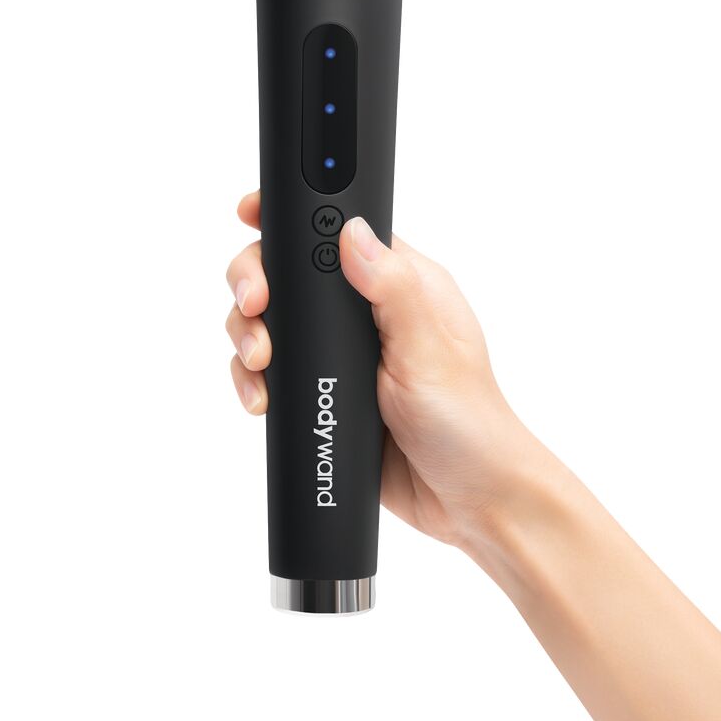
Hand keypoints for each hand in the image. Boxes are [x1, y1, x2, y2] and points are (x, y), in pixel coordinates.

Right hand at [225, 191, 540, 547]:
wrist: (469, 502)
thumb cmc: (470, 424)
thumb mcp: (430, 351)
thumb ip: (393, 288)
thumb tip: (353, 231)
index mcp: (402, 284)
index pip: (336, 232)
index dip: (288, 220)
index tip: (250, 218)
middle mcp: (367, 312)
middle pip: (288, 275)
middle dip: (257, 285)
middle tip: (254, 308)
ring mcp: (343, 355)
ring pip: (272, 324)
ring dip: (250, 337)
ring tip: (260, 365)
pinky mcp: (325, 394)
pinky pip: (273, 373)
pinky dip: (254, 379)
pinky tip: (260, 398)